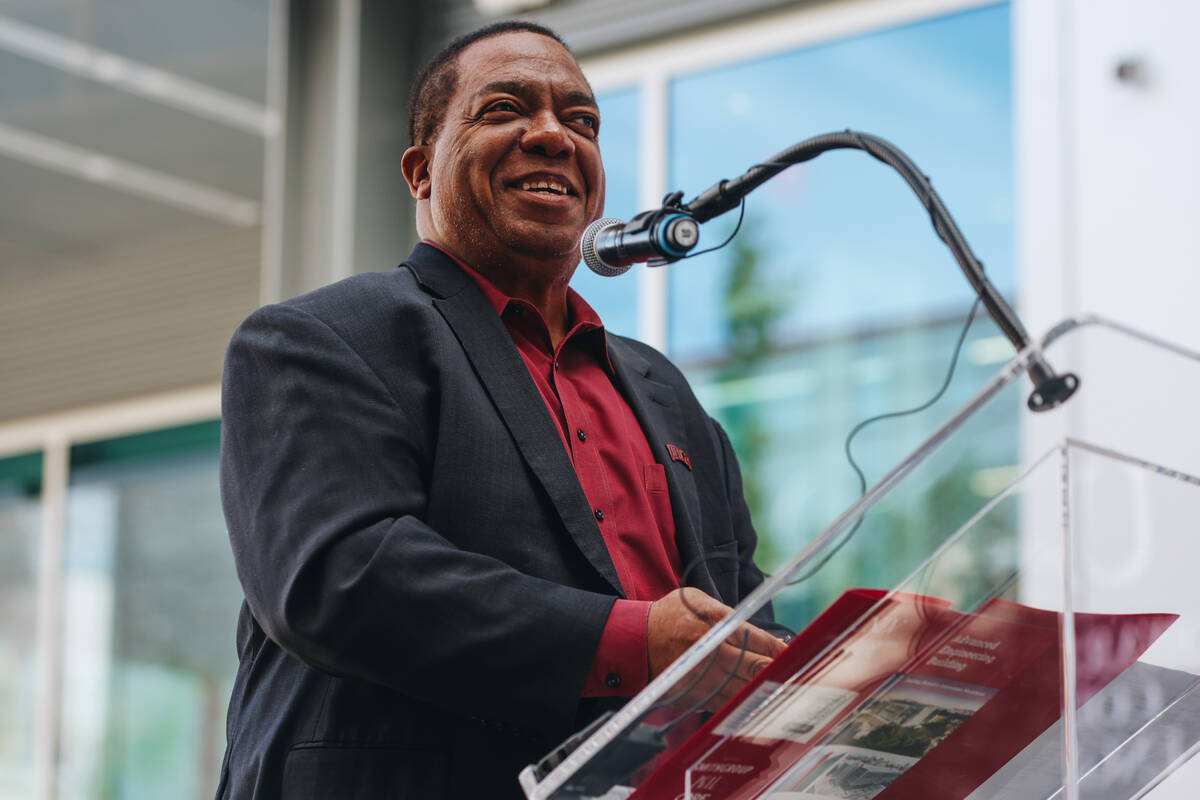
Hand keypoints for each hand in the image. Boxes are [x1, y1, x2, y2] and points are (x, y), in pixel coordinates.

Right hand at [647, 587, 786, 710]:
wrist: (635, 642)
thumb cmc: (669, 615)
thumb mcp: (697, 600)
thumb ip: (728, 612)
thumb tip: (757, 628)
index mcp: (715, 627)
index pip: (759, 641)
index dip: (780, 649)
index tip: (794, 652)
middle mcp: (712, 655)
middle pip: (757, 668)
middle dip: (780, 671)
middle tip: (798, 673)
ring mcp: (706, 679)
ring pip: (746, 689)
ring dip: (768, 689)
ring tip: (786, 688)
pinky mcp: (699, 697)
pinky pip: (730, 702)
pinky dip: (747, 701)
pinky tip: (760, 699)